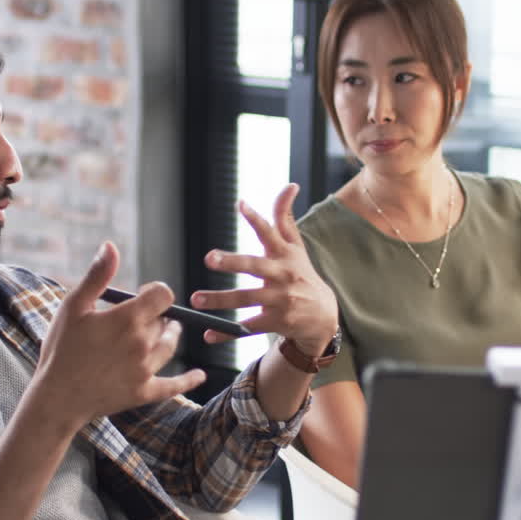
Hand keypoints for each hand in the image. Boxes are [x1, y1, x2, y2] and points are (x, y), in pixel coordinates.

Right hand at [28, 241, 205, 429]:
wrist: (56, 398)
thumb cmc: (61, 349)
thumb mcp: (73, 307)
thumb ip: (97, 276)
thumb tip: (111, 246)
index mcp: (128, 319)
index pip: (163, 295)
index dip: (155, 291)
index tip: (143, 293)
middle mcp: (142, 343)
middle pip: (165, 320)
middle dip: (156, 315)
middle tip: (142, 317)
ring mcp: (145, 370)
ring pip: (169, 346)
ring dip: (169, 336)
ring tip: (166, 331)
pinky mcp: (144, 393)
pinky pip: (174, 385)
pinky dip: (189, 380)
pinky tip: (200, 375)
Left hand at [190, 184, 338, 355]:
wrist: (323, 315)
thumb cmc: (302, 275)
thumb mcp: (296, 247)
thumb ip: (285, 217)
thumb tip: (289, 185)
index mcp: (284, 255)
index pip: (271, 232)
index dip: (256, 219)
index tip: (241, 205)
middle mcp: (282, 276)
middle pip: (255, 267)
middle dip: (232, 262)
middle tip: (209, 258)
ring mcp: (279, 301)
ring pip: (246, 299)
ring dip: (220, 300)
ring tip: (197, 299)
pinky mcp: (275, 322)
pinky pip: (247, 327)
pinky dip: (227, 332)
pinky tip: (209, 334)